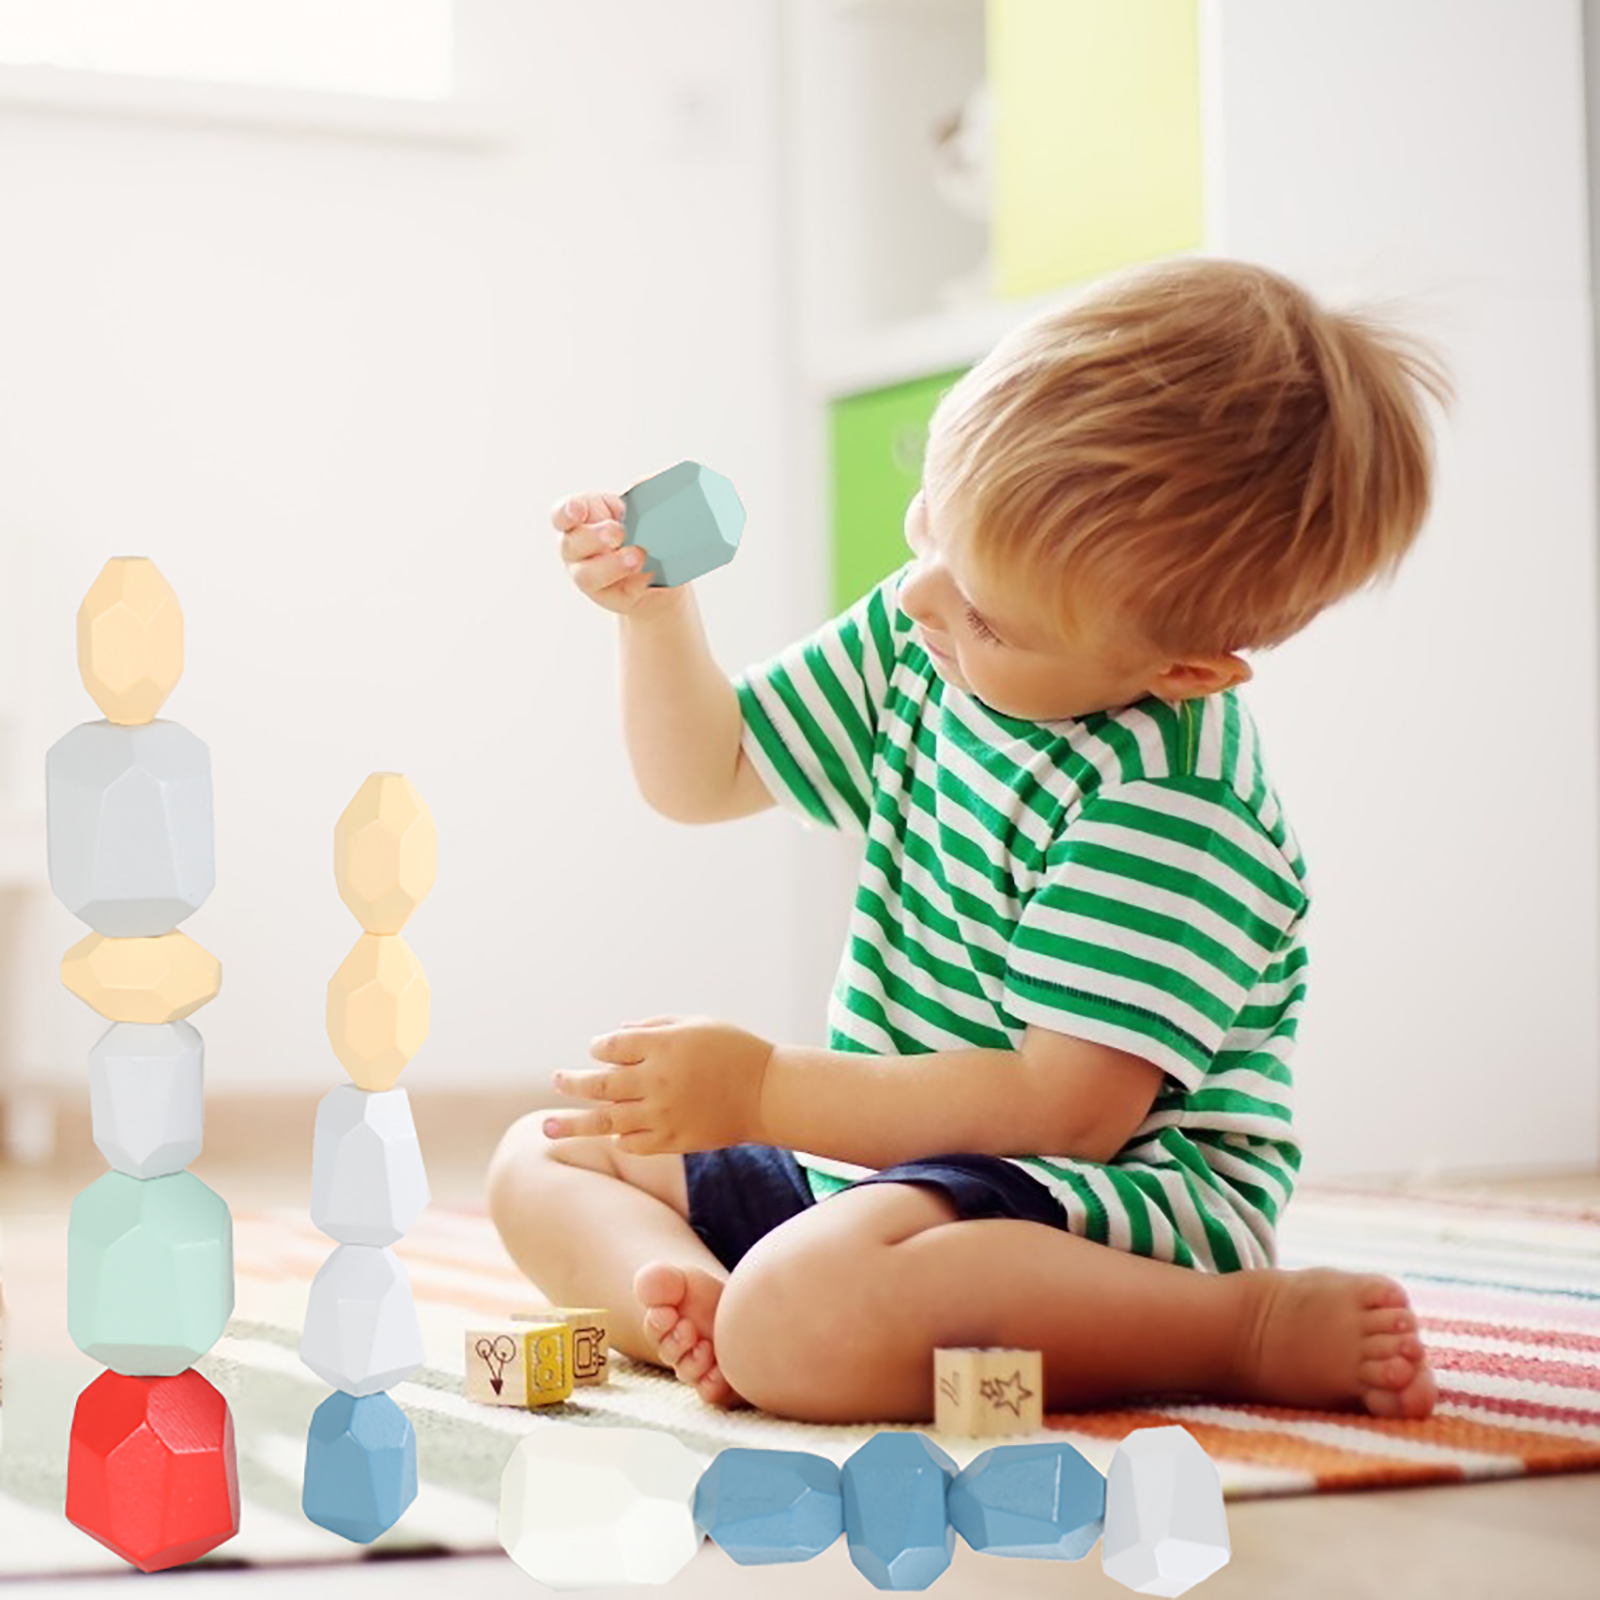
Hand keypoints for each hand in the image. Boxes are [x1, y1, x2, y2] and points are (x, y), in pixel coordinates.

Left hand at [544, 1016, 773, 1153]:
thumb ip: (653, 1027)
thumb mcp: (695, 1024)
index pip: (611, 1046)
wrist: (767, 1092)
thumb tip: (615, 1035)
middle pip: (599, 1083)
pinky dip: (618, 1137)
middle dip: (572, 1082)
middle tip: (557, 1080)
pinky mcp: (673, 1140)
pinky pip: (632, 1143)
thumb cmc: (733, 1050)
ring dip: (573, 1123)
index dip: (600, 1047)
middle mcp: (658, 1080)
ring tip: (546, 1127)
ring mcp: (663, 1113)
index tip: (602, 1049)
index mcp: (663, 1045)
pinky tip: (611, 1132)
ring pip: (606, 1120)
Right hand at [552, 491, 683, 617]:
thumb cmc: (644, 527)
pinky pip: (614, 593)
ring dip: (611, 565)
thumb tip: (644, 483)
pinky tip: (649, 574)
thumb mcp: (645, 505)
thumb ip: (644, 491)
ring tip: (638, 556)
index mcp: (581, 518)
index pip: (562, 514)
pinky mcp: (607, 596)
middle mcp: (577, 548)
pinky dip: (633, 584)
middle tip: (619, 531)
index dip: (566, 512)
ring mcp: (588, 574)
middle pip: (571, 544)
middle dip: (594, 537)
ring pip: (586, 576)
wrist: (664, 565)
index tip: (578, 510)